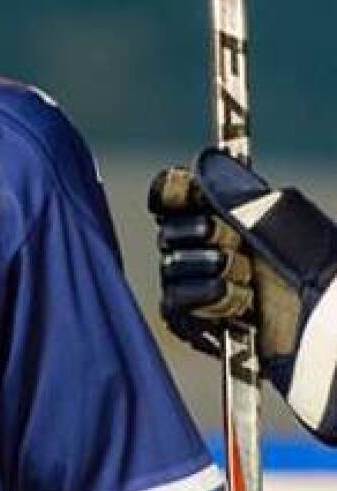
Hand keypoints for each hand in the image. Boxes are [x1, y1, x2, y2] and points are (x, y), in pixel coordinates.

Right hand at [148, 150, 336, 443]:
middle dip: (206, 238)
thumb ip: (235, 190)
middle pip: (169, 228)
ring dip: (212, 274)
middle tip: (243, 251)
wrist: (327, 331)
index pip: (174, 191)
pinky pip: (173, 304)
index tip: (190, 195)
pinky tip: (238, 307)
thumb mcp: (279, 218)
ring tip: (250, 288)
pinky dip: (206, 302)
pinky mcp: (196, 322)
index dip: (175, 192)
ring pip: (170, 266)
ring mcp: (200, 284)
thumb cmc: (315, 273)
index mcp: (227, 213)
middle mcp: (209, 245)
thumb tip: (203, 159)